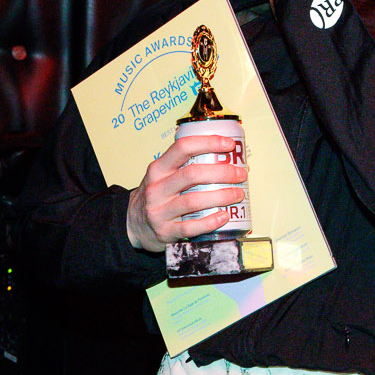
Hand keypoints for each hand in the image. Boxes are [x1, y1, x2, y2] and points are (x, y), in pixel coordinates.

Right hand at [125, 135, 246, 249]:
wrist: (134, 225)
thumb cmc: (156, 197)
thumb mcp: (162, 176)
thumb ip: (184, 166)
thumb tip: (225, 158)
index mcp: (158, 169)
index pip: (183, 148)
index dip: (208, 143)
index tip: (229, 145)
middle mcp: (156, 188)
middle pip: (192, 174)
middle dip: (222, 172)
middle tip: (240, 174)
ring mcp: (159, 211)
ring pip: (193, 201)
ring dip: (221, 196)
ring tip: (238, 194)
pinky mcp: (165, 231)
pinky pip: (190, 227)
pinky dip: (210, 221)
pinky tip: (224, 216)